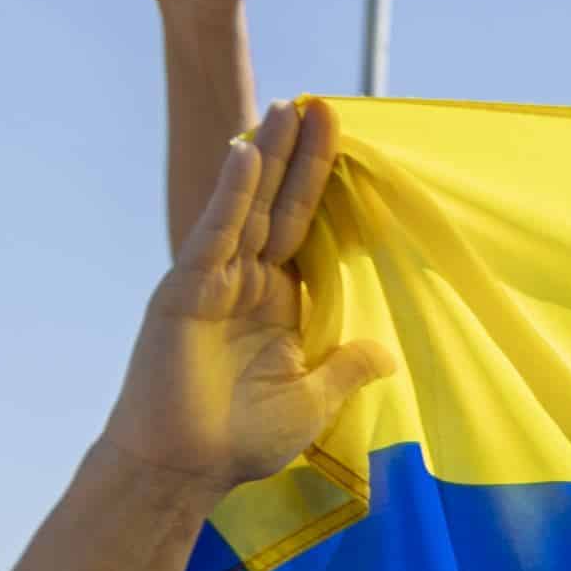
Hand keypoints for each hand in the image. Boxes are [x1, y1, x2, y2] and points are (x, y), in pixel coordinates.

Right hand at [102, 99, 393, 492]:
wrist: (184, 467)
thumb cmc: (240, 438)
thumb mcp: (313, 401)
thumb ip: (345, 368)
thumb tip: (386, 353)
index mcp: (276, 301)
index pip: (305, 230)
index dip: (321, 189)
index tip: (341, 144)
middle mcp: (244, 282)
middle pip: (279, 205)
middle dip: (299, 156)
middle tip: (319, 104)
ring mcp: (213, 281)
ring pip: (246, 207)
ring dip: (268, 157)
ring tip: (287, 108)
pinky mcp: (186, 290)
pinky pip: (213, 234)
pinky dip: (230, 195)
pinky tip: (246, 153)